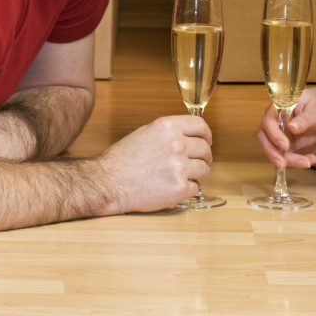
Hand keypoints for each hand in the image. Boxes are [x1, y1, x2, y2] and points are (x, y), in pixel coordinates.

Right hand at [98, 114, 212, 213]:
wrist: (108, 182)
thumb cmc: (122, 159)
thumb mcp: (146, 133)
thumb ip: (170, 132)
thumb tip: (189, 135)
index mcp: (168, 127)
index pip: (201, 126)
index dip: (206, 135)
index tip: (206, 141)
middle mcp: (177, 144)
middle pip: (205, 149)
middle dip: (203, 156)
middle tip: (196, 162)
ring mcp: (179, 167)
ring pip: (204, 169)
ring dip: (196, 173)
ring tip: (181, 176)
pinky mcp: (179, 189)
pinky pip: (196, 187)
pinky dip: (188, 189)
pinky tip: (173, 187)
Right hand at [256, 87, 315, 169]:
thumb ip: (304, 119)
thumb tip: (291, 127)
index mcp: (279, 107)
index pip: (268, 121)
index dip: (273, 134)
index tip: (285, 146)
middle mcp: (275, 121)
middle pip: (265, 138)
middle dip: (272, 152)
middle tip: (284, 164)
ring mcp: (279, 133)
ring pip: (275, 150)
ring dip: (288, 160)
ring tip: (307, 163)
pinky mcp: (286, 144)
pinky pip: (286, 155)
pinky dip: (296, 161)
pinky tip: (310, 160)